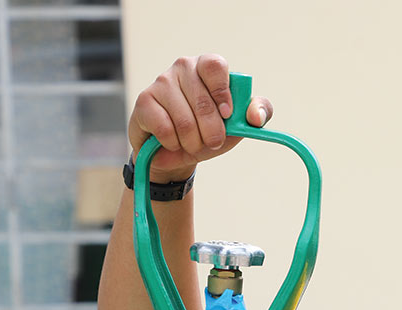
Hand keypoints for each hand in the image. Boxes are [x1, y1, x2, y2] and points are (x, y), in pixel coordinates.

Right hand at [129, 54, 273, 181]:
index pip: (215, 66)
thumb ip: (257, 114)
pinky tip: (172, 141)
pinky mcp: (144, 100)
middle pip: (203, 101)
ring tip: (191, 143)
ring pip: (184, 121)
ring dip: (193, 143)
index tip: (227, 115)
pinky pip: (165, 129)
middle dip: (212, 132)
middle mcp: (184, 67)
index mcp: (208, 68)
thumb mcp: (237, 124)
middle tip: (212, 141)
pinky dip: (174, 144)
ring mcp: (161, 81)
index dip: (222, 92)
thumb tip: (256, 117)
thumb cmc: (209, 130)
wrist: (176, 151)